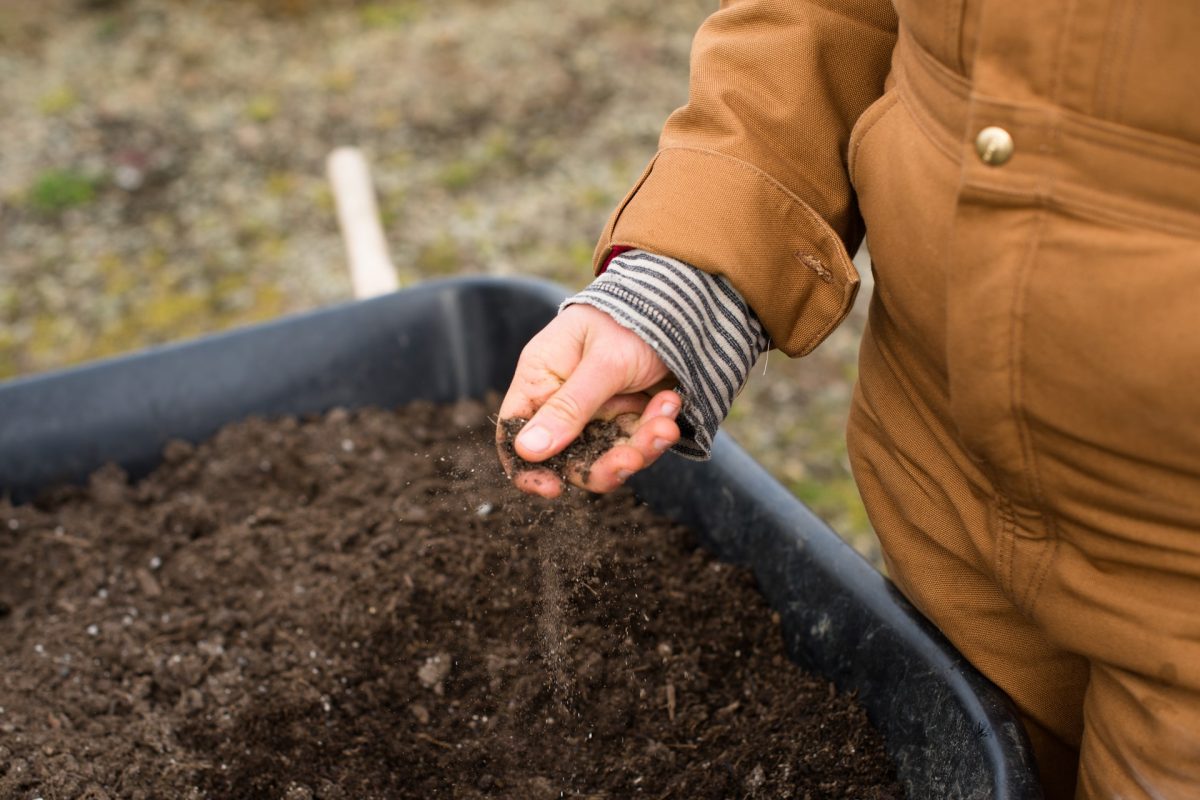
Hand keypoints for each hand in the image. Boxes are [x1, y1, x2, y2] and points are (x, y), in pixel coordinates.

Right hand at [497, 304, 681, 497]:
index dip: (527, 467)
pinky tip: (671, 403)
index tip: (553, 489)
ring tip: (666, 425)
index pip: (516, 432)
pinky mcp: (628, 415)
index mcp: (541, 377)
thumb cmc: (630, 319)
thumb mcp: (602, 363)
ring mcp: (598, 410)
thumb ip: (569, 407)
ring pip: (608, 454)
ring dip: (640, 446)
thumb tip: (527, 451)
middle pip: (568, 455)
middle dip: (604, 463)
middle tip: (633, 458)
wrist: (681, 303)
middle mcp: (564, 398)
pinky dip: (657, 429)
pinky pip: (636, 442)